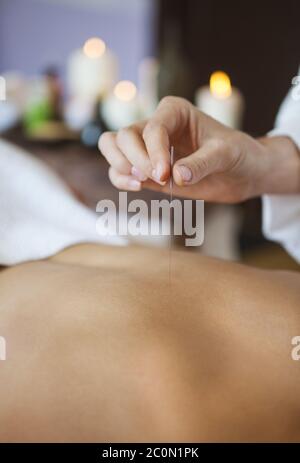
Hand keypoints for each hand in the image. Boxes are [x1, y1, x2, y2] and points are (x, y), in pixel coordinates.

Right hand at [99, 96, 299, 202]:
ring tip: (140, 183)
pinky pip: (119, 170)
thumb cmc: (237, 154)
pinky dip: (120, 178)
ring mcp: (148, 148)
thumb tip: (177, 176)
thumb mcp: (226, 155)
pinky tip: (137, 188)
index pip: (152, 129)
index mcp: (175, 112)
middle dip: (135, 160)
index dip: (153, 152)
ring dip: (120, 166)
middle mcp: (156, 126)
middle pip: (123, 136)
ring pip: (113, 147)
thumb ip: (202, 163)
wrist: (241, 173)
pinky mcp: (146, 169)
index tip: (165, 175)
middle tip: (158, 179)